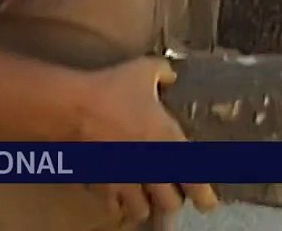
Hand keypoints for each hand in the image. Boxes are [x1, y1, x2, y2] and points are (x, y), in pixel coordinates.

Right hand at [82, 56, 218, 225]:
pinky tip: (116, 194)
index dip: (204, 196)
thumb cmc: (113, 89)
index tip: (208, 204)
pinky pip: (112, 206)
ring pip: (141, 211)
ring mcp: (124, 181)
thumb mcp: (146, 69)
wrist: (73, 108)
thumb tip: (171, 76)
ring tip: (144, 196)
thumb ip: (164, 73)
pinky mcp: (100, 185)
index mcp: (169, 143)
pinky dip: (116, 203)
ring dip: (144, 204)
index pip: (195, 182)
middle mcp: (151, 169)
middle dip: (172, 200)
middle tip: (171, 192)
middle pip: (170, 205)